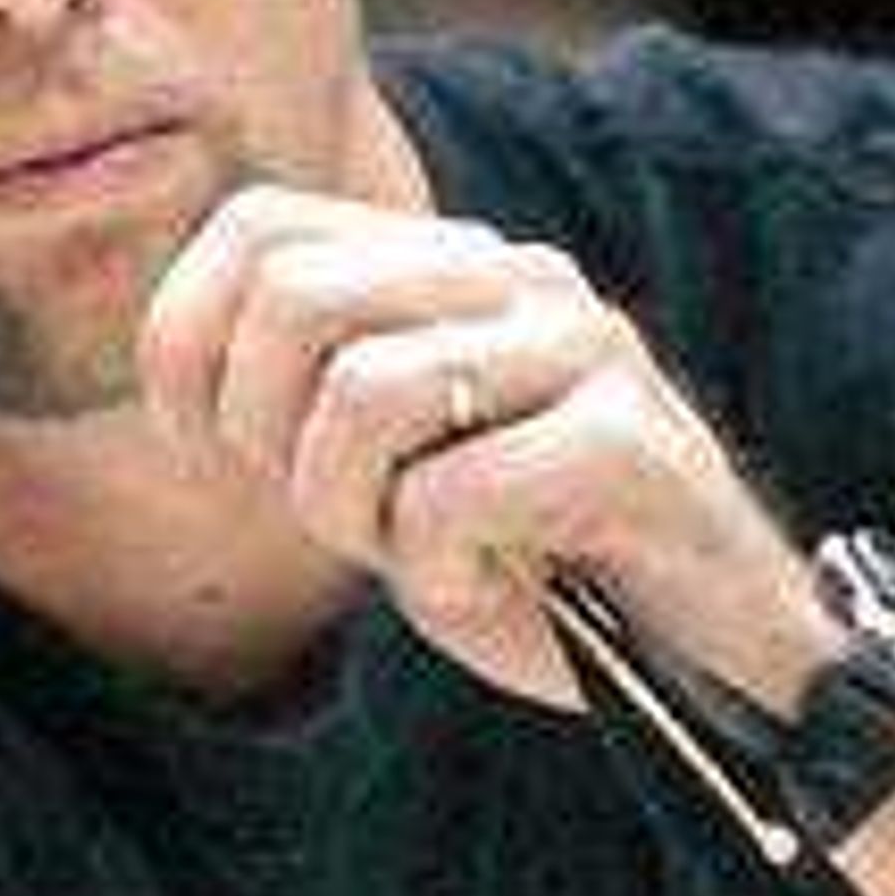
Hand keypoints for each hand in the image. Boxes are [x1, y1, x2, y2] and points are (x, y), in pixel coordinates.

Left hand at [136, 185, 820, 715]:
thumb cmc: (545, 578)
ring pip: (362, 392)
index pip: (260, 228)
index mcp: (453, 270)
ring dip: (356, 515)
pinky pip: (450, 492)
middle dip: (270, 441)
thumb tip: (181, 374)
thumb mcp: (396, 479)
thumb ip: (313, 404)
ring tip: (426, 557)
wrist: (713, 667)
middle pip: (293, 299)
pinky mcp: (624, 441)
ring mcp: (581, 349)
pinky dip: (439, 571)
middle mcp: (517, 281)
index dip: (185, 344)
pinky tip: (492, 587)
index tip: (208, 451)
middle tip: (342, 520)